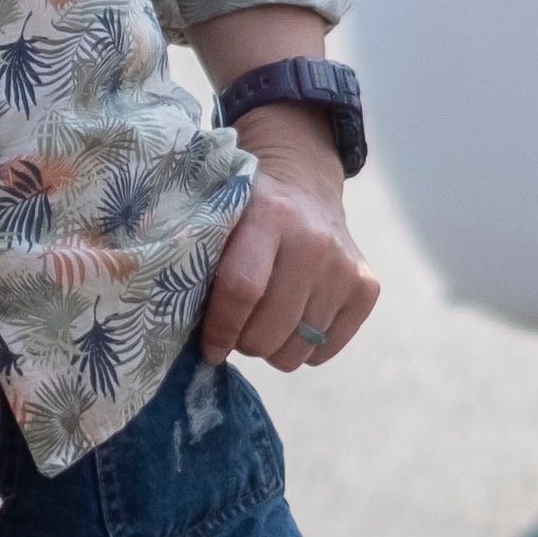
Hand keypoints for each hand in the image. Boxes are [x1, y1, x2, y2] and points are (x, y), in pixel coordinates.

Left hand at [199, 115, 382, 372]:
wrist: (304, 186)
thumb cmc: (244, 214)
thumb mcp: (219, 217)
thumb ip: (198, 259)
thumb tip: (170, 323)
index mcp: (269, 215)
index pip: (242, 290)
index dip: (220, 329)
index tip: (209, 346)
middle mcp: (313, 240)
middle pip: (269, 330)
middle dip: (243, 343)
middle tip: (236, 329)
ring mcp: (344, 265)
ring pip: (297, 349)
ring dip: (273, 348)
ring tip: (264, 320)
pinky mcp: (367, 287)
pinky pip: (325, 350)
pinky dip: (304, 347)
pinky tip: (293, 318)